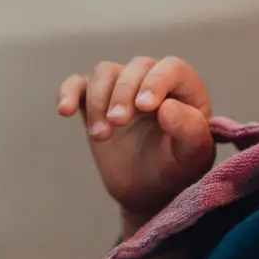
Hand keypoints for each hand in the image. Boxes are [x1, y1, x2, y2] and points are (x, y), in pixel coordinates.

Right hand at [58, 56, 214, 223]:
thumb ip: (190, 131)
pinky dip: (68, 91)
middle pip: (135, 67)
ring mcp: (122, 90)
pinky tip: (65, 110)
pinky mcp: (95, 102)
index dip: (156, 81)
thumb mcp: (193, 156)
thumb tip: (167, 107)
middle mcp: (153, 81)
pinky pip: (78, 84)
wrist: (150, 191)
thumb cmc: (178, 169)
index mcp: (184, 89)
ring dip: (98, 99)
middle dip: (123, 93)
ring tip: (100, 136)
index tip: (144, 106)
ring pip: (105, 72)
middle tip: (117, 123)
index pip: (171, 68)